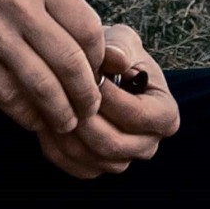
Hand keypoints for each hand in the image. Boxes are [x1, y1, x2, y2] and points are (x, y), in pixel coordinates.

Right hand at [0, 0, 108, 134]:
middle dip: (86, 94)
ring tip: (66, 122)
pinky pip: (8, 96)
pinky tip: (34, 120)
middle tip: (90, 110)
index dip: (98, 60)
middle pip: (70, 61)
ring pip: (42, 85)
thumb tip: (110, 56)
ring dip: (61, 113)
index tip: (97, 75)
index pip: (89, 29)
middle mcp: (18, 4)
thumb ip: (62, 11)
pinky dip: (26, 115)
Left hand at [38, 26, 179, 179]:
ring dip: (67, 133)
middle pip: (114, 144)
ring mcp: (123, 160)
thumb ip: (120, 46)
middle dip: (84, 118)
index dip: (111, 98)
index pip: (139, 116)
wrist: (96, 72)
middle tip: (60, 93)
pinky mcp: (97, 168)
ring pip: (92, 158)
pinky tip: (44, 120)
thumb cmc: (113, 53)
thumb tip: (117, 58)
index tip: (87, 76)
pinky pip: (74, 166)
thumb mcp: (121, 40)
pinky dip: (56, 146)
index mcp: (165, 114)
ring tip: (50, 104)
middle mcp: (149, 144)